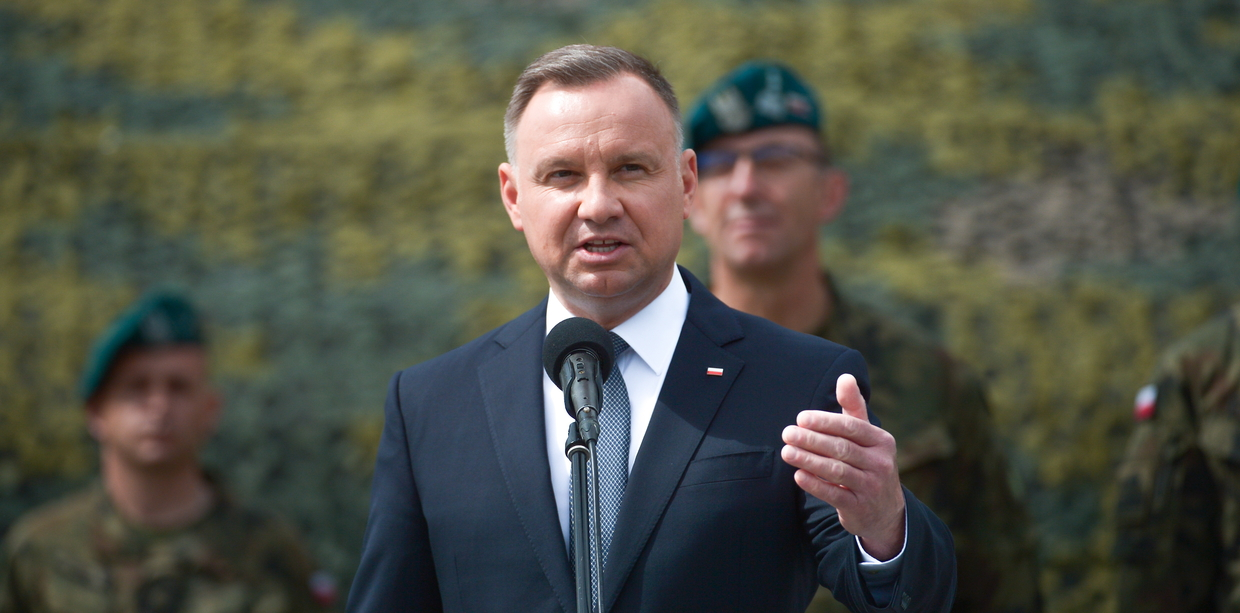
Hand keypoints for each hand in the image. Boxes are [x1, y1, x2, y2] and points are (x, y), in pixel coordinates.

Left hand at [781, 373, 905, 559]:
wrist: (884, 511)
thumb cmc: (868, 462)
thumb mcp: (867, 436)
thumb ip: (853, 407)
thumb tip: (845, 376)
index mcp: (881, 441)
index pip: (852, 427)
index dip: (825, 422)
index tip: (801, 418)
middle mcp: (880, 463)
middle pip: (842, 448)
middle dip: (812, 440)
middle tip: (787, 433)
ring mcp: (871, 487)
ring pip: (837, 470)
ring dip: (809, 460)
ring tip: (786, 452)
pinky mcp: (859, 507)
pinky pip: (834, 494)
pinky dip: (815, 485)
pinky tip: (798, 476)